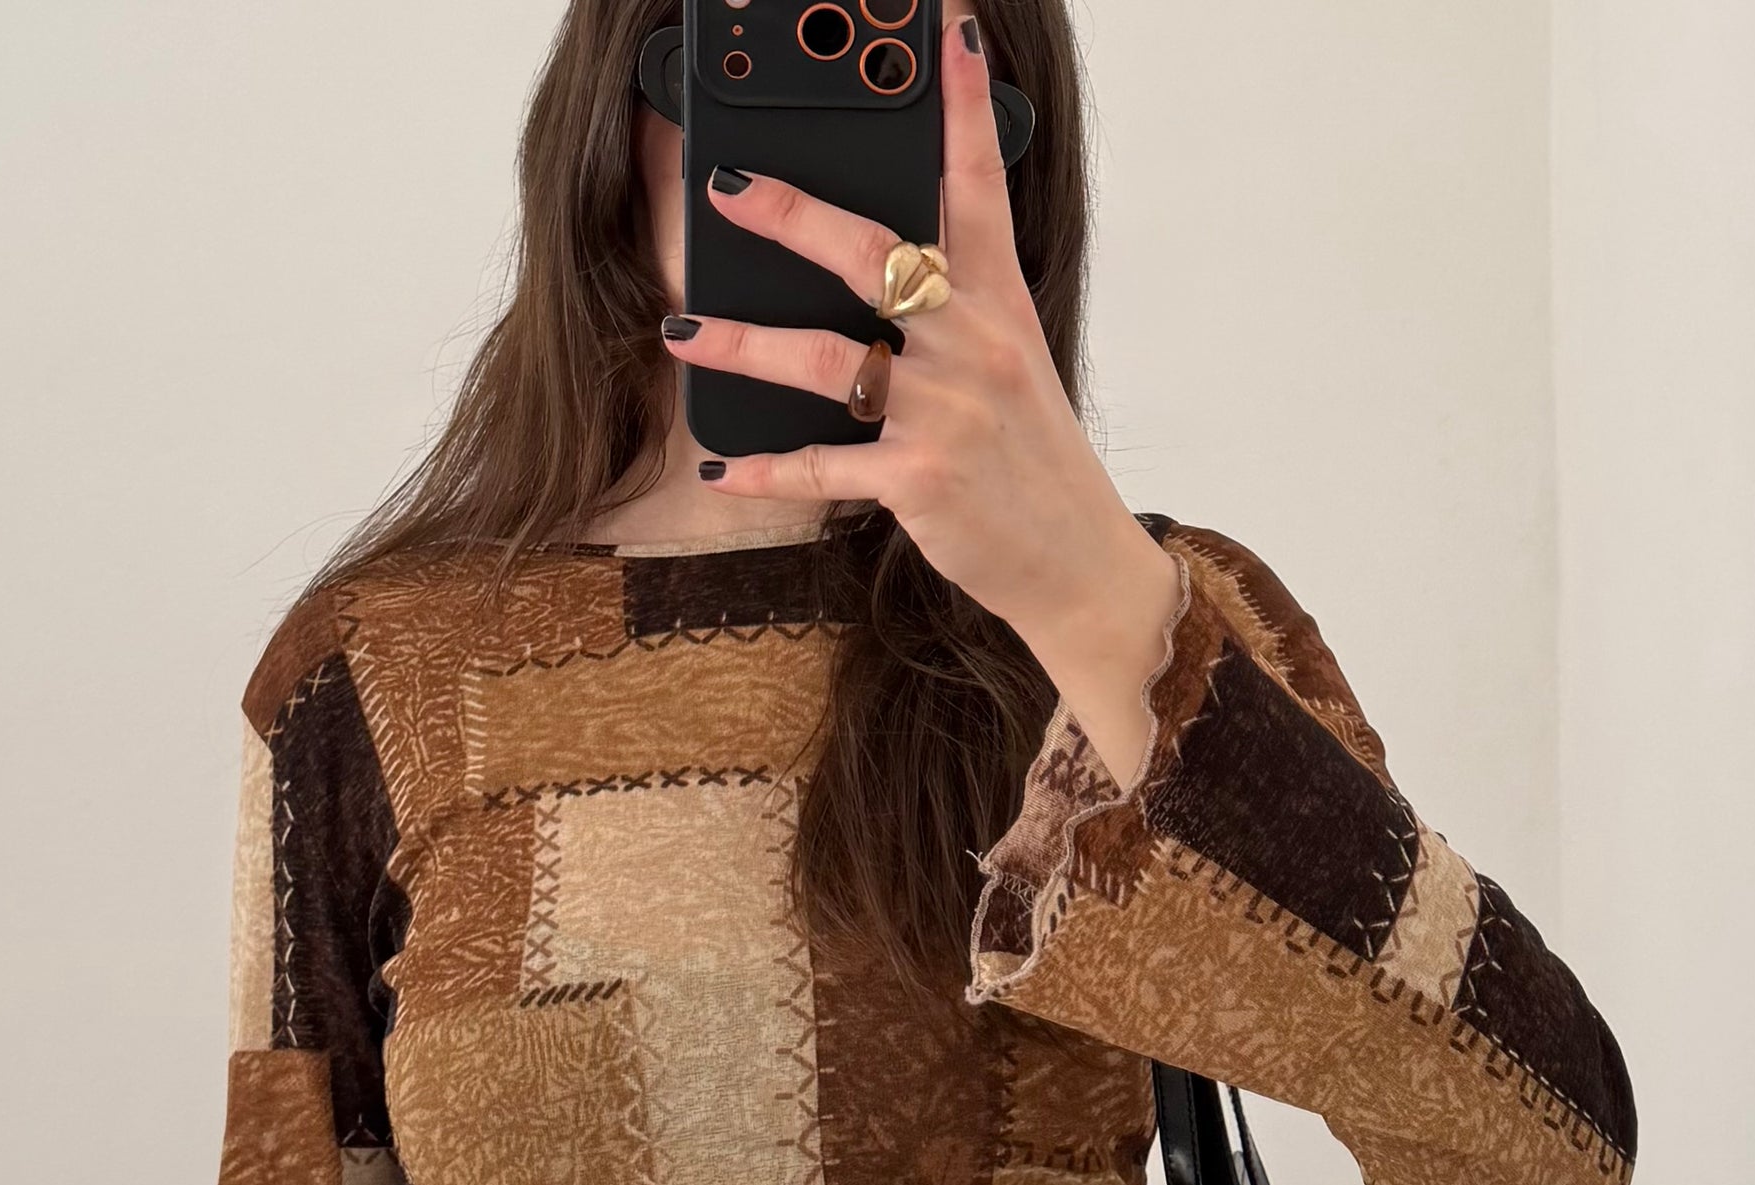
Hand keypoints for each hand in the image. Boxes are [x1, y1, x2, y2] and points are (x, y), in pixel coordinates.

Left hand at [663, 17, 1180, 718]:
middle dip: (791, 214)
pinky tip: (721, 466)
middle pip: (871, 254)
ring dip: (741, 344)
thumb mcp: (1012, 365)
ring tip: (680, 330)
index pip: (979, 185)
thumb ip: (956, 308)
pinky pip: (822, 466)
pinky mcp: (918, 482)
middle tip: (727, 186)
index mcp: (999, 302)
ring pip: (825, 359)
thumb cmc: (1030, 460)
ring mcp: (944, 413)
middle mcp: (972, 344)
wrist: (1075, 562)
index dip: (962, 106)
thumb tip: (883, 265)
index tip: (942, 33)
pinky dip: (765, 468)